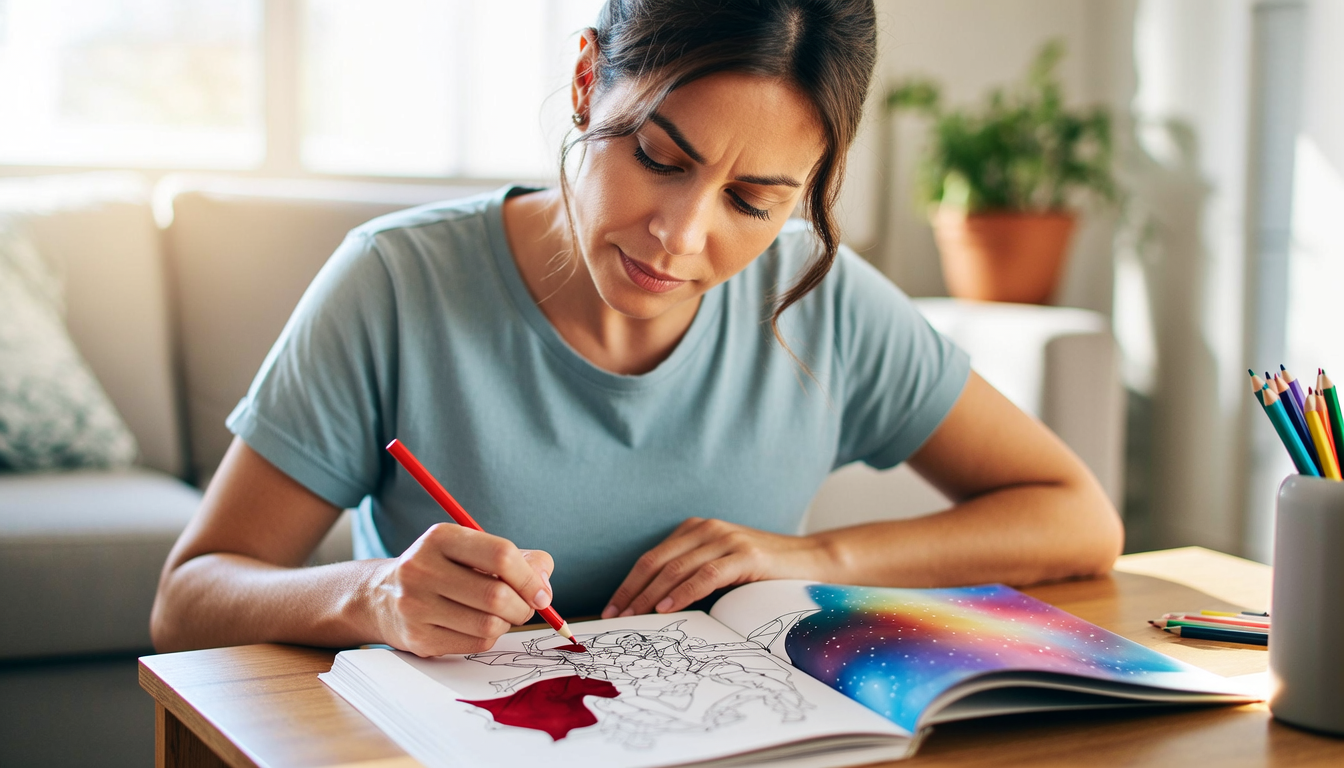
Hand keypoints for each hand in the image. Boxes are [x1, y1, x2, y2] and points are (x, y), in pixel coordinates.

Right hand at [366, 523, 554, 655]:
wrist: (382, 597)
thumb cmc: (443, 570)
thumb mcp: (473, 550)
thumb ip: (519, 559)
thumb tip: (544, 586)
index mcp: (441, 538)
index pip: (500, 555)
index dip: (529, 577)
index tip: (541, 593)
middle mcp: (422, 568)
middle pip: (496, 595)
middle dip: (523, 607)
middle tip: (525, 608)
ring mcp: (416, 605)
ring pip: (488, 625)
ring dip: (506, 624)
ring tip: (500, 616)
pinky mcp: (418, 638)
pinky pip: (475, 645)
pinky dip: (489, 638)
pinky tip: (478, 627)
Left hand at [601, 517, 833, 618]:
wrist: (810, 561)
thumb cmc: (761, 571)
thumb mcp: (719, 567)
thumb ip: (691, 576)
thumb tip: (653, 607)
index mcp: (695, 529)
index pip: (651, 558)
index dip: (628, 583)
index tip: (612, 608)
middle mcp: (706, 529)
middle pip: (656, 562)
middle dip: (632, 591)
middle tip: (615, 617)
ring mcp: (726, 540)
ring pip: (676, 568)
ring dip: (650, 595)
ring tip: (634, 616)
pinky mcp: (745, 555)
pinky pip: (706, 575)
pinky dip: (683, 592)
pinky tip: (667, 608)